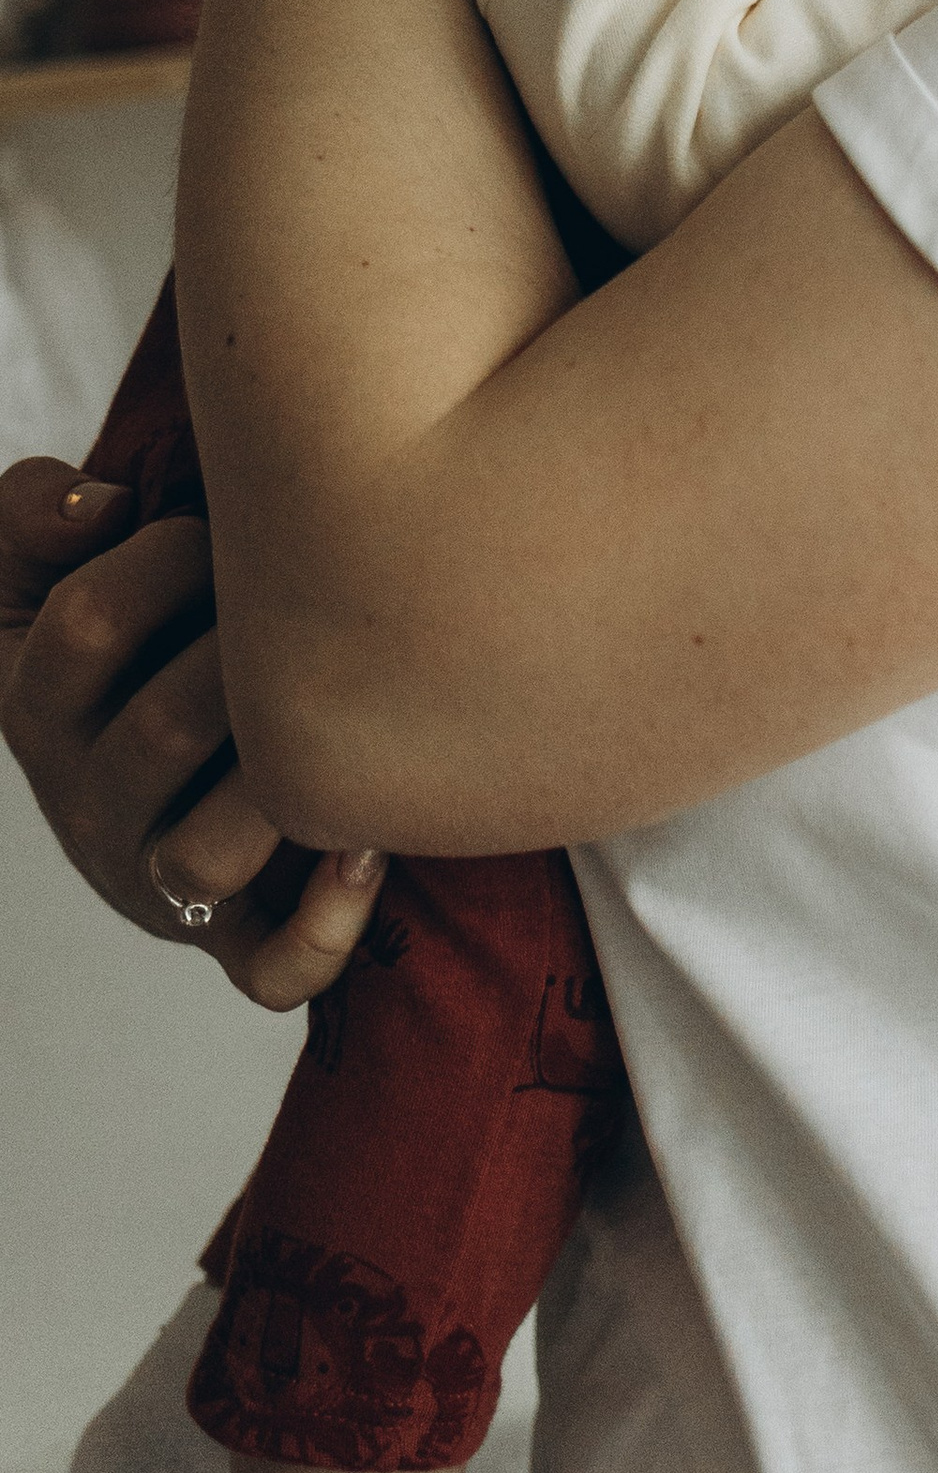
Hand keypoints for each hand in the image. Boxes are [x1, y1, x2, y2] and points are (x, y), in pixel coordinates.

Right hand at [0, 459, 384, 1009]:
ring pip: (205, 850)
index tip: (219, 532)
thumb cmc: (135, 627)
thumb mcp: (46, 561)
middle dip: (250, 655)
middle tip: (310, 610)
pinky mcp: (227, 937)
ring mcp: (155, 877)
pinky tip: (368, 851)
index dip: (171, 557)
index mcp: (31, 700)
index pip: (85, 623)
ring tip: (341, 720)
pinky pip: (268, 967)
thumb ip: (34, 510)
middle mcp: (84, 799)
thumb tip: (100, 505)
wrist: (184, 751)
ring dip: (281, 784)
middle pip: (166, 727)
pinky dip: (323, 924)